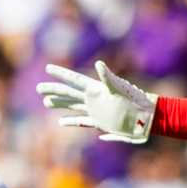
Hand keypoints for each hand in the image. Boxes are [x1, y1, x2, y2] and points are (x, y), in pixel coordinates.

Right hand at [38, 61, 155, 143]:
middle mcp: (94, 99)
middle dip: (54, 90)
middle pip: (69, 93)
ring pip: (73, 106)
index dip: (61, 73)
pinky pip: (82, 122)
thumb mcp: (120, 87)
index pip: (74, 79)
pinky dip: (71, 122)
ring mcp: (96, 110)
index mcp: (96, 89)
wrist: (148, 117)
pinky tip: (61, 122)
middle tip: (38, 88)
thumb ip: (108, 77)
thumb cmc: (136, 101)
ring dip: (60, 103)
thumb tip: (99, 64)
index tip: (48, 68)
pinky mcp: (100, 123)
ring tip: (46, 101)